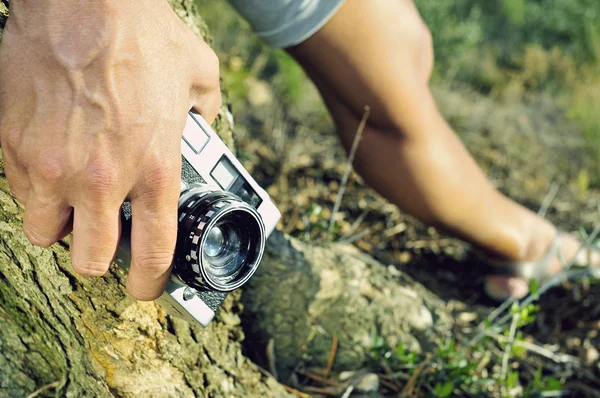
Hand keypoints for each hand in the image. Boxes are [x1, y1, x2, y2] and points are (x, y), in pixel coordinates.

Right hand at [0, 0, 220, 299]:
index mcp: (153, 169)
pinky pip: (18, 190)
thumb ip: (204, 115)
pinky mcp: (13, 147)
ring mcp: (50, 167)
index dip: (151, 282)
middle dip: (99, 256)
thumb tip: (201, 127)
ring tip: (75, 198)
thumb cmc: (142, 35)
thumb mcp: (199, 76)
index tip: (147, 288)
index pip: (153, 253)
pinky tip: (52, 160)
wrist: (83, 0)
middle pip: (90, 259)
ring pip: (44, 233)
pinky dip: (35, 187)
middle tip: (106, 237)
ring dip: (61, 224)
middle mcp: (101, 179)